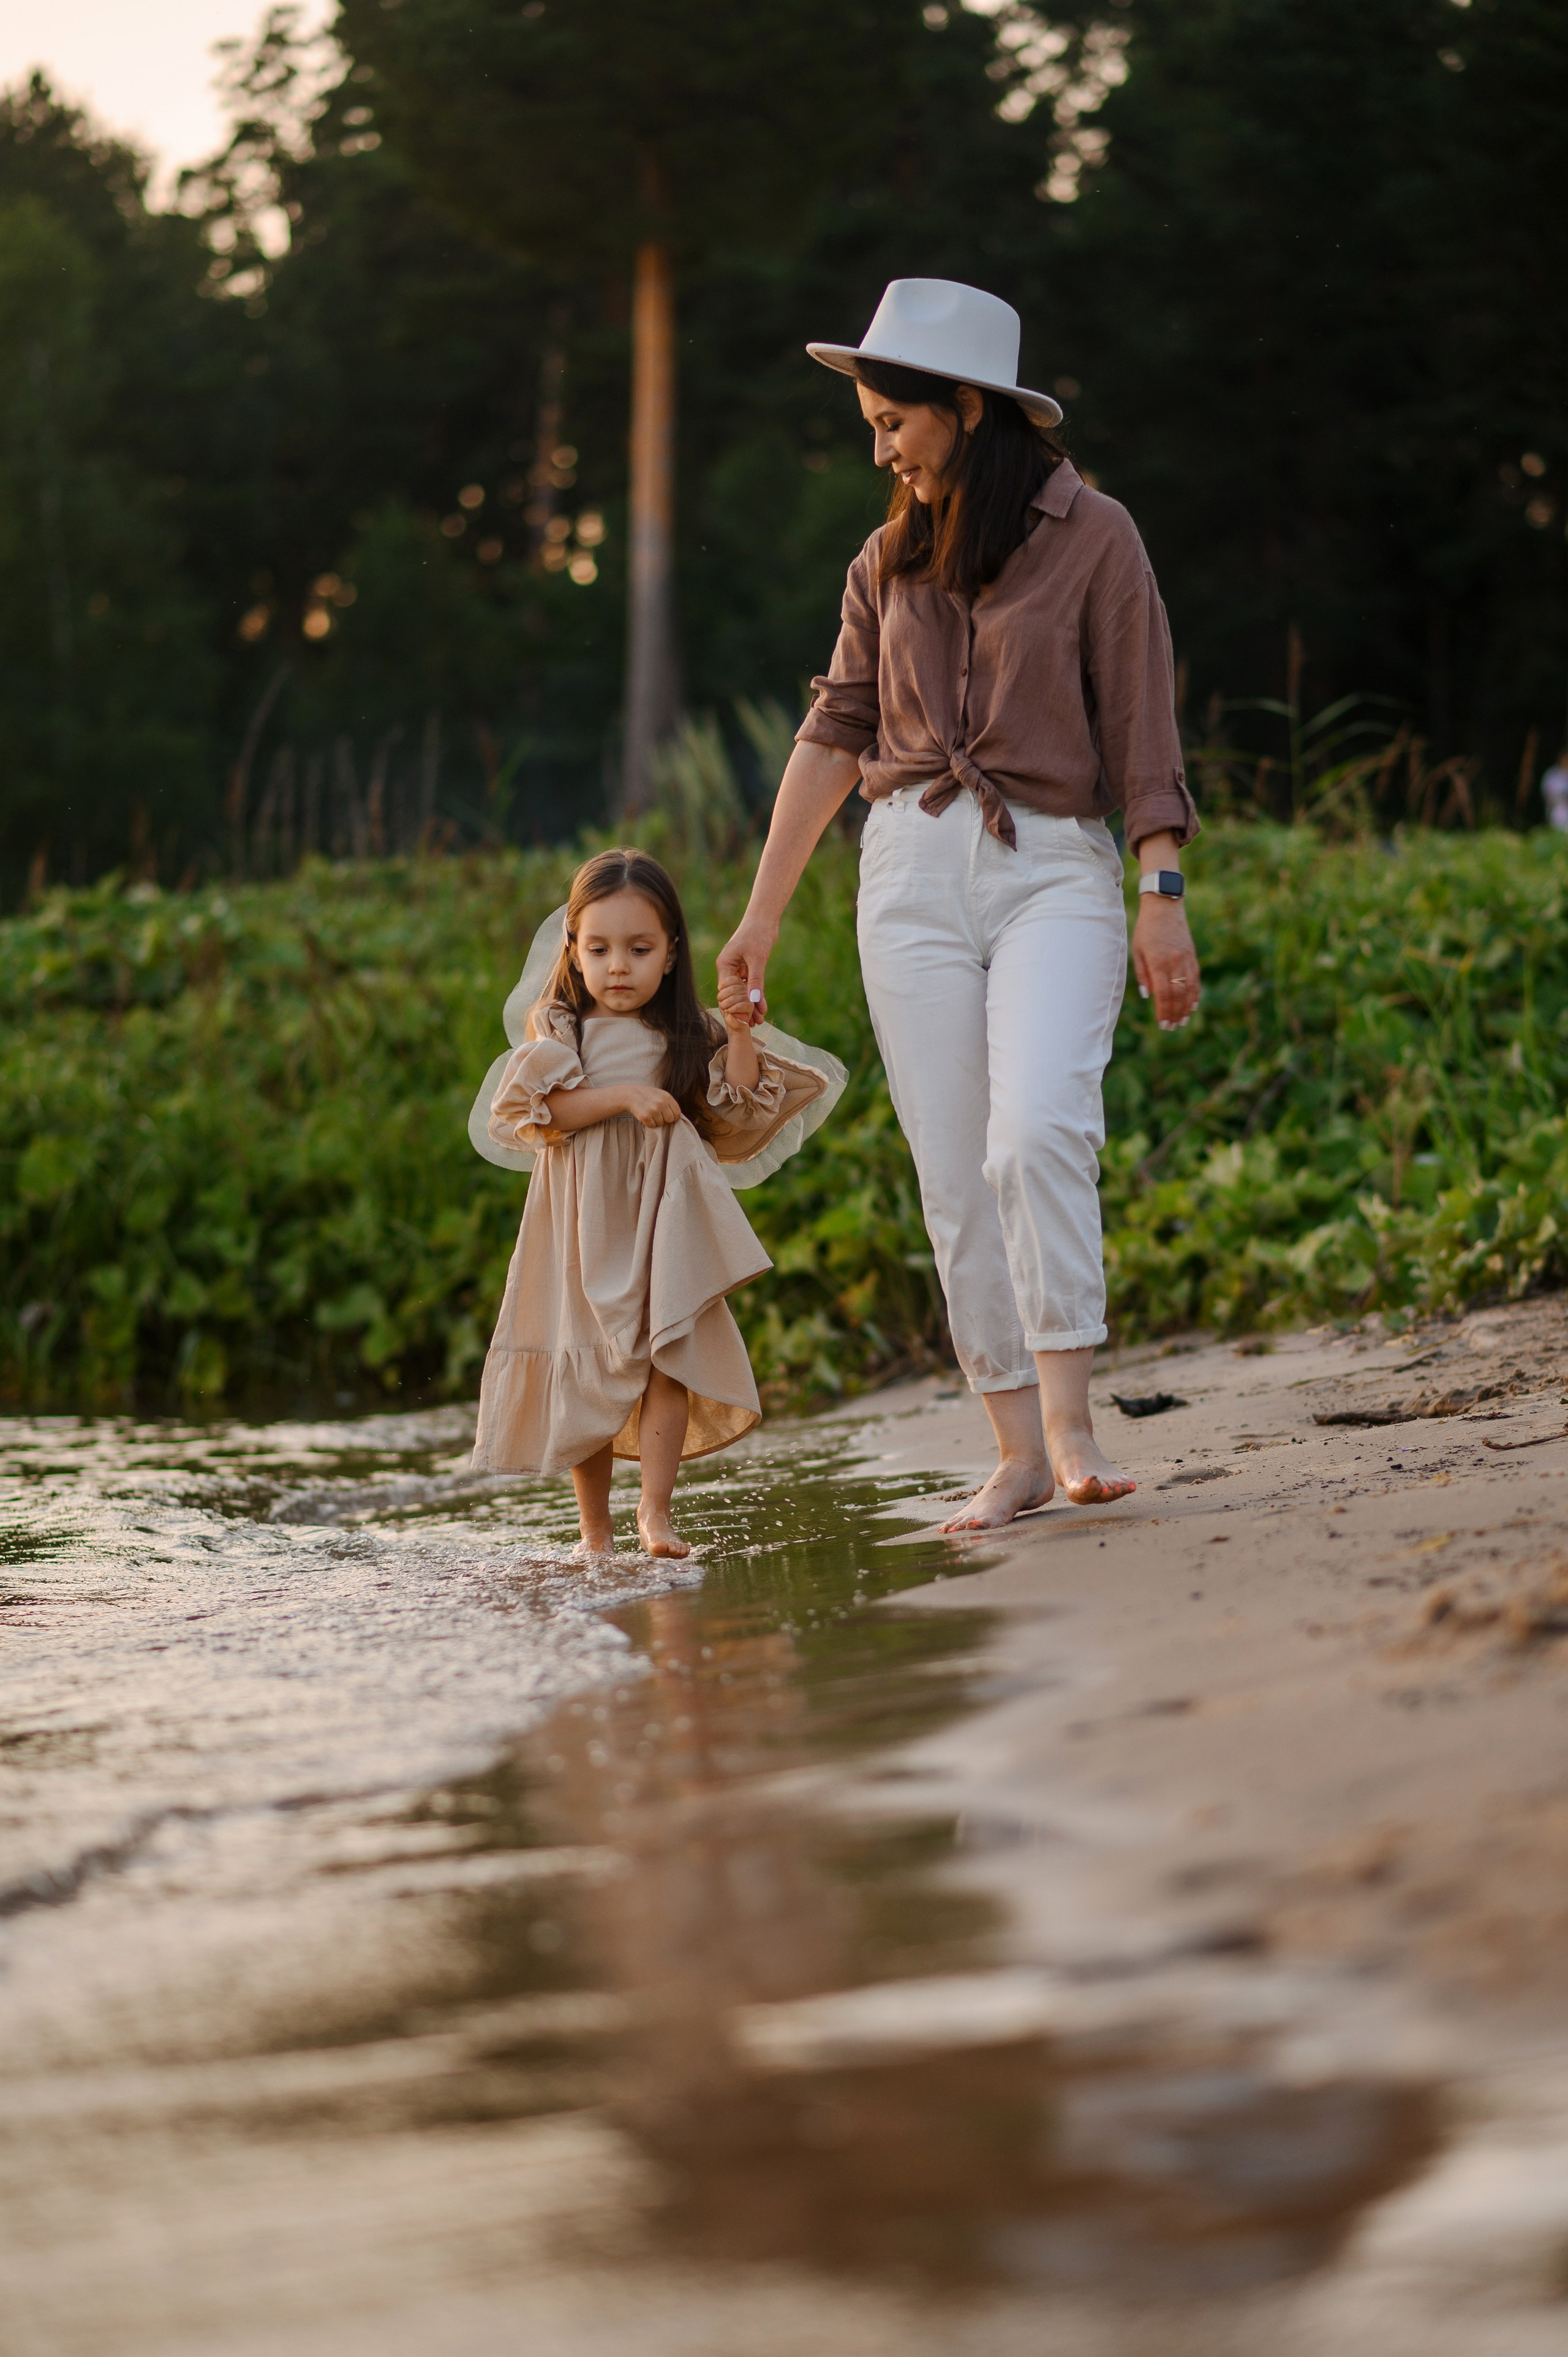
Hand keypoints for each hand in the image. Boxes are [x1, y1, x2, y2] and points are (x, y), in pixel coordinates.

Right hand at [620, 1085, 681, 1128]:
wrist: (630, 1094)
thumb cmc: (647, 1095)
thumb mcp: (660, 1094)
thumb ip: (669, 1103)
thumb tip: (677, 1117)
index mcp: (667, 1096)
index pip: (677, 1113)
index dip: (673, 1116)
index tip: (667, 1115)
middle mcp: (661, 1103)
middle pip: (670, 1119)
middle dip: (665, 1119)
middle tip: (657, 1115)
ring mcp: (653, 1110)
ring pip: (661, 1123)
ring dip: (656, 1121)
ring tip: (650, 1113)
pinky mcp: (645, 1117)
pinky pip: (652, 1126)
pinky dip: (649, 1123)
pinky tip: (645, 1116)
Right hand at [716, 918, 775, 1025]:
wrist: (764, 919)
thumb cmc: (757, 934)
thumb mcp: (757, 958)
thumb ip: (756, 980)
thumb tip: (754, 1002)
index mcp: (725, 965)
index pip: (727, 991)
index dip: (735, 1006)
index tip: (744, 1020)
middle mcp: (729, 968)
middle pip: (734, 994)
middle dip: (743, 1009)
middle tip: (753, 1025)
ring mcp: (738, 968)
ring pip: (744, 992)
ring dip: (751, 1005)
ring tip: (759, 1021)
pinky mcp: (749, 967)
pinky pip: (752, 986)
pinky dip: (757, 996)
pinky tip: (763, 1009)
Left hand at [1132, 894, 1200, 1030]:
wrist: (1164, 906)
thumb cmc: (1146, 929)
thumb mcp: (1137, 950)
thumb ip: (1142, 973)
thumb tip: (1148, 995)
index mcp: (1158, 962)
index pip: (1163, 994)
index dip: (1164, 1011)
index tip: (1163, 1024)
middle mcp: (1174, 962)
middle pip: (1177, 994)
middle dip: (1175, 1013)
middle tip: (1172, 1027)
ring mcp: (1186, 958)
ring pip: (1189, 988)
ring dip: (1187, 1007)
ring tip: (1183, 1021)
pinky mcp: (1192, 954)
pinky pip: (1195, 977)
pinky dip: (1195, 992)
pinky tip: (1194, 1004)